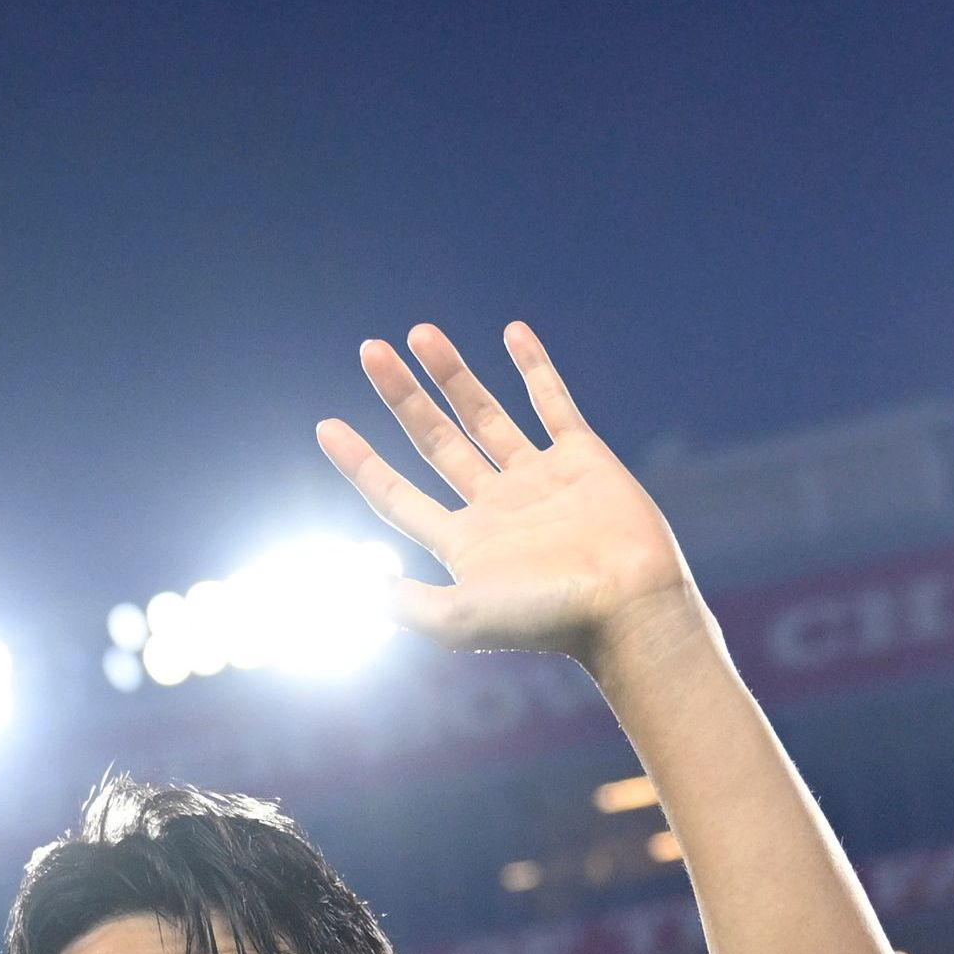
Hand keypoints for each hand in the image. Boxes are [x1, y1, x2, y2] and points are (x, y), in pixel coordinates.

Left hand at [315, 323, 697, 670]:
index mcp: (464, 543)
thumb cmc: (547, 619)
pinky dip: (534, 368)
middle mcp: (496, 508)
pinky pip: (553, 404)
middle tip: (370, 351)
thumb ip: (404, 603)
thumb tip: (350, 584)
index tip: (325, 427)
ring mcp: (539, 480)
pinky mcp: (583, 459)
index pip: (396, 496)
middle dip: (402, 397)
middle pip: (435, 441)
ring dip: (452, 375)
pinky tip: (512, 332)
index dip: (360, 463)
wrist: (629, 607)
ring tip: (420, 333)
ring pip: (486, 415)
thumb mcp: (459, 620)